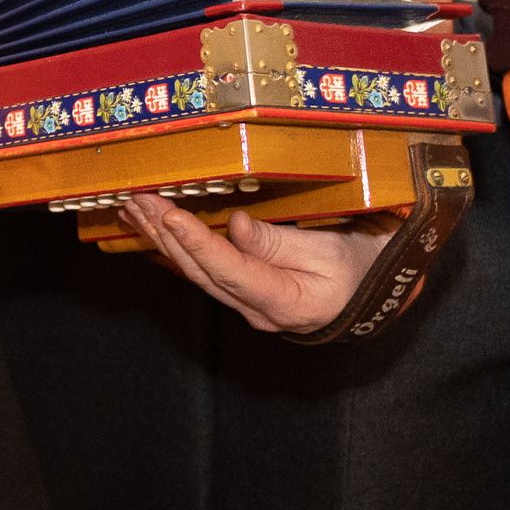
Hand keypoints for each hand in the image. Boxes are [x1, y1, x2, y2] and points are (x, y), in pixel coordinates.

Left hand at [116, 194, 397, 335]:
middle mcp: (257, 309)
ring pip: (195, 271)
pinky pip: (203, 270)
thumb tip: (235, 226)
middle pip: (201, 272)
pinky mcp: (242, 291)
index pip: (230, 272)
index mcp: (284, 302)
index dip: (197, 243)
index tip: (170, 215)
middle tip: (137, 200)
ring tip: (133, 209)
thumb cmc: (360, 269)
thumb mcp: (329, 251)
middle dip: (165, 234)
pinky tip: (153, 229)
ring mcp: (247, 303)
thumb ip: (279, 243)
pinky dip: (175, 247)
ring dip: (162, 239)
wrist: (376, 293)